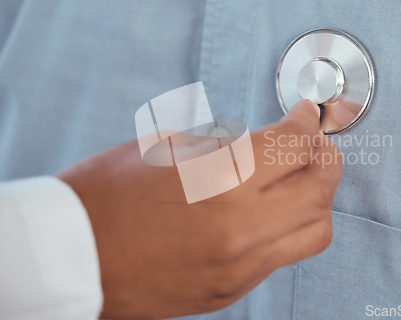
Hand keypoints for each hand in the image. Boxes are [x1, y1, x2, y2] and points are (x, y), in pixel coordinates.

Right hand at [58, 100, 341, 319]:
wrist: (71, 256)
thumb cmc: (104, 195)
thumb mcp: (166, 148)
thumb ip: (225, 146)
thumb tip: (264, 143)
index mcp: (219, 178)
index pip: (294, 144)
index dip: (308, 122)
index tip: (306, 115)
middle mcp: (239, 225)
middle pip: (321, 186)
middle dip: (325, 156)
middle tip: (313, 142)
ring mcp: (239, 265)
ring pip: (316, 230)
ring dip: (317, 198)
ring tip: (298, 180)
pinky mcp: (231, 290)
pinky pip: (283, 257)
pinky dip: (288, 228)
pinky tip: (268, 212)